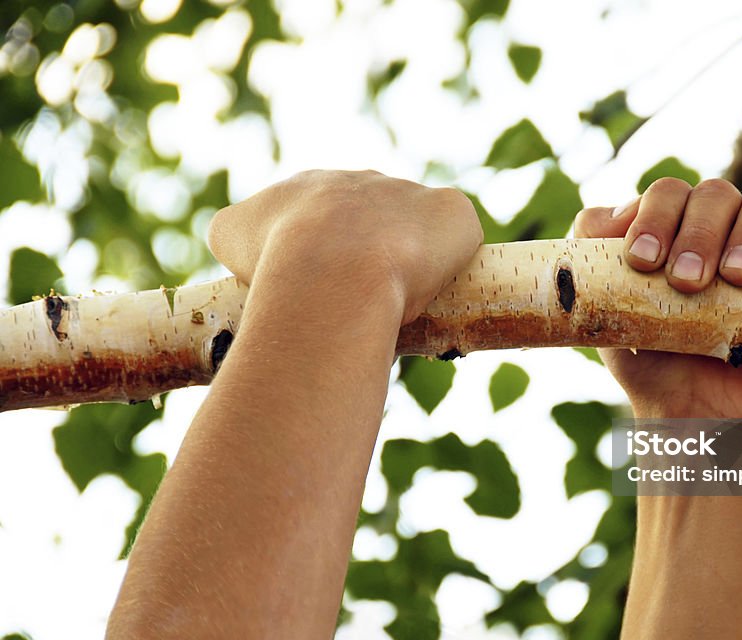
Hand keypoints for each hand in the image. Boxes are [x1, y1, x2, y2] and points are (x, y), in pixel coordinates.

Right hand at [207, 169, 482, 325]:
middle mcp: (365, 181)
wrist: (331, 268)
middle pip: (374, 224)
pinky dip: (451, 261)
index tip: (322, 289)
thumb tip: (246, 255)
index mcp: (313, 186)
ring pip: (418, 231)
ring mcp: (412, 196)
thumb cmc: (276, 260)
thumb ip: (239, 235)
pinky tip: (436, 290)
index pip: (321, 220)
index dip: (323, 257)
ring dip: (412, 263)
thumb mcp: (231, 239)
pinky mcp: (454, 214)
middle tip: (360, 303)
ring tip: (397, 305)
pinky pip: (459, 235)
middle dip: (369, 260)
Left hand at [574, 178, 741, 418]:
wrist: (697, 419)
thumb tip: (604, 216)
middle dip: (697, 232)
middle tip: (686, 282)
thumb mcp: (607, 312)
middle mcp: (722, 228)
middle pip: (715, 193)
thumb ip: (592, 258)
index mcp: (674, 228)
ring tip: (736, 277)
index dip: (654, 217)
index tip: (643, 261)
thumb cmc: (651, 362)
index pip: (668, 194)